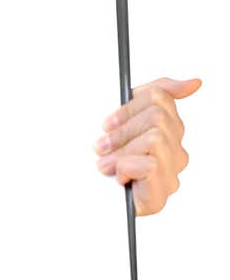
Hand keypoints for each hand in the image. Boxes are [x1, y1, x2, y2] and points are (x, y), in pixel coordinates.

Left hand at [94, 76, 201, 215]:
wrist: (83, 196)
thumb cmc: (102, 156)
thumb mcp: (120, 119)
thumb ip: (156, 94)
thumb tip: (195, 83)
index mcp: (166, 128)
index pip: (160, 97)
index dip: (129, 107)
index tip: (106, 123)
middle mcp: (175, 150)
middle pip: (158, 116)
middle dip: (123, 130)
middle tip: (101, 145)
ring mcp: (171, 173)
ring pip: (155, 138)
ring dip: (121, 150)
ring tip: (104, 163)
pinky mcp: (161, 194)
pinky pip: (150, 164)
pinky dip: (125, 167)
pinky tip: (117, 177)